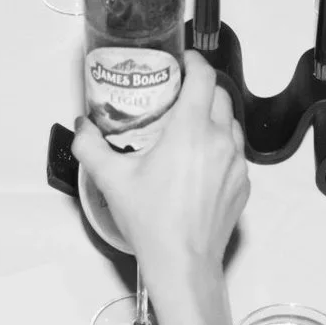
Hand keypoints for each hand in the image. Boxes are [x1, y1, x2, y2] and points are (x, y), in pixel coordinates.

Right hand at [72, 52, 248, 277]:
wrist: (182, 263)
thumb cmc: (151, 221)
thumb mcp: (111, 180)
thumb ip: (90, 146)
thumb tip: (82, 126)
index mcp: (191, 131)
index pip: (204, 77)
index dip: (193, 62)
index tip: (180, 61)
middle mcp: (220, 141)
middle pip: (220, 95)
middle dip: (201, 88)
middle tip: (177, 94)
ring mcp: (236, 164)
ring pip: (230, 124)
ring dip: (213, 117)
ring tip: (188, 127)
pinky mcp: (242, 185)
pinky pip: (234, 153)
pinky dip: (219, 148)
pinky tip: (198, 162)